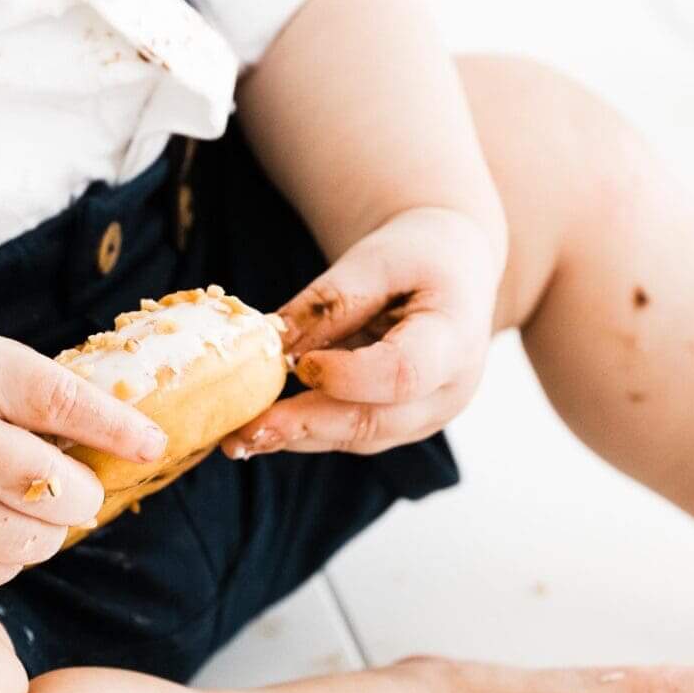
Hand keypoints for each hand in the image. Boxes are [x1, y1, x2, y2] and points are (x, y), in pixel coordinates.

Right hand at [0, 313, 167, 589]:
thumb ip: (30, 388)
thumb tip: (114, 433)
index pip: (63, 402)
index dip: (119, 428)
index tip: (154, 444)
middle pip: (50, 490)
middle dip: (84, 496)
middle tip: (79, 488)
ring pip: (25, 543)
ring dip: (51, 535)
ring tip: (40, 513)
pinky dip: (10, 563)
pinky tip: (1, 534)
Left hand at [223, 206, 501, 459]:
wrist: (453, 269)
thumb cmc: (417, 255)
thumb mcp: (375, 260)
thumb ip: (329, 303)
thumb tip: (273, 348)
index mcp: (455, 338)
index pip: (404, 373)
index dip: (348, 376)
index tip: (299, 365)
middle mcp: (449, 391)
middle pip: (375, 420)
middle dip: (305, 426)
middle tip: (244, 431)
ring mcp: (427, 417)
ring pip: (357, 437)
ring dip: (296, 437)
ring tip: (238, 436)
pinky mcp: (400, 425)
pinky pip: (349, 434)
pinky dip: (305, 431)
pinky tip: (259, 428)